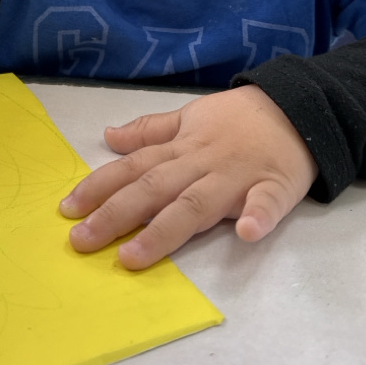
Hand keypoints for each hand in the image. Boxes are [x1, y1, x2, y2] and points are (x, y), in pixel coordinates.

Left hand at [59, 84, 318, 269]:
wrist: (298, 108)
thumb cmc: (239, 119)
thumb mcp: (190, 115)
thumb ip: (151, 130)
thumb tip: (109, 136)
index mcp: (181, 147)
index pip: (133, 167)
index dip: (99, 187)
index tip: (68, 209)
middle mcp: (201, 163)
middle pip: (153, 189)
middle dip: (115, 215)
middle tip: (81, 241)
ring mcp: (237, 177)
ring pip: (196, 204)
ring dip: (165, 230)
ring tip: (135, 256)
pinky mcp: (275, 187)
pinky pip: (267, 203)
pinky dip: (258, 217)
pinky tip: (247, 233)